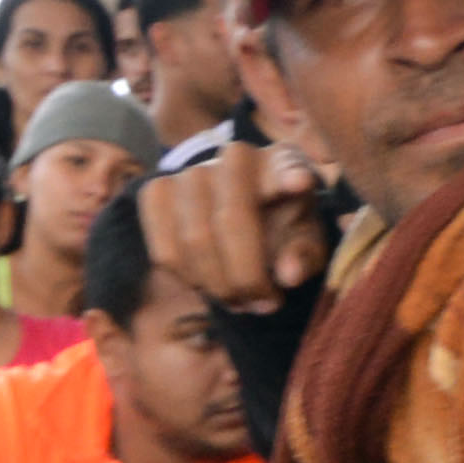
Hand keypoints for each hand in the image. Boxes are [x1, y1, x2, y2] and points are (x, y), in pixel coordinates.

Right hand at [137, 129, 330, 314]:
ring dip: (218, 285)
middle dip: (247, 277)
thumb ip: (304, 256)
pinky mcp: (157, 191)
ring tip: (240, 300)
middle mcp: (234, 157)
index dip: (290, 173)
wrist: (240, 219)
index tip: (299, 183)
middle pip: (231, 220)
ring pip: (193, 240)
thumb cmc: (283, 231)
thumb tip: (288, 275)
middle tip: (264, 305)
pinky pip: (165, 250)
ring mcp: (191, 171)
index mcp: (282, 162)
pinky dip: (189, 279)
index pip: (286, 164)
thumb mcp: (306, 245)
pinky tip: (210, 283)